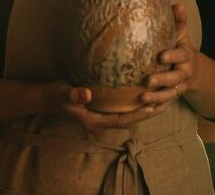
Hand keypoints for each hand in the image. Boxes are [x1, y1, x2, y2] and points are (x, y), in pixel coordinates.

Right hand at [42, 81, 156, 131]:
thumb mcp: (62, 93)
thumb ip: (73, 94)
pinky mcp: (104, 108)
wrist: (48, 98)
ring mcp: (103, 115)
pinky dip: (136, 102)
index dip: (137, 115)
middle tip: (165, 101)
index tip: (151, 106)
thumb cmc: (55, 95)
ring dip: (145, 108)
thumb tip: (86, 94)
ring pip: (128, 115)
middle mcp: (101, 121)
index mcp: (94, 121)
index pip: (121, 121)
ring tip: (163, 98)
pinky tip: (146, 93)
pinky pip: (123, 108)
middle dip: (147, 112)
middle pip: (129, 120)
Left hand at [141, 4, 200, 111]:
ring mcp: (178, 88)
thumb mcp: (181, 33)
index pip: (180, 55)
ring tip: (143, 98)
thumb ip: (179, 21)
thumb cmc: (180, 47)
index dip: (172, 56)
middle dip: (163, 81)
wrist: (192, 70)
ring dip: (157, 98)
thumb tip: (177, 5)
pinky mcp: (171, 99)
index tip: (161, 56)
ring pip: (169, 95)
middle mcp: (183, 73)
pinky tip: (142, 111)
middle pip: (174, 79)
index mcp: (185, 56)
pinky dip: (155, 110)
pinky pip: (164, 106)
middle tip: (148, 81)